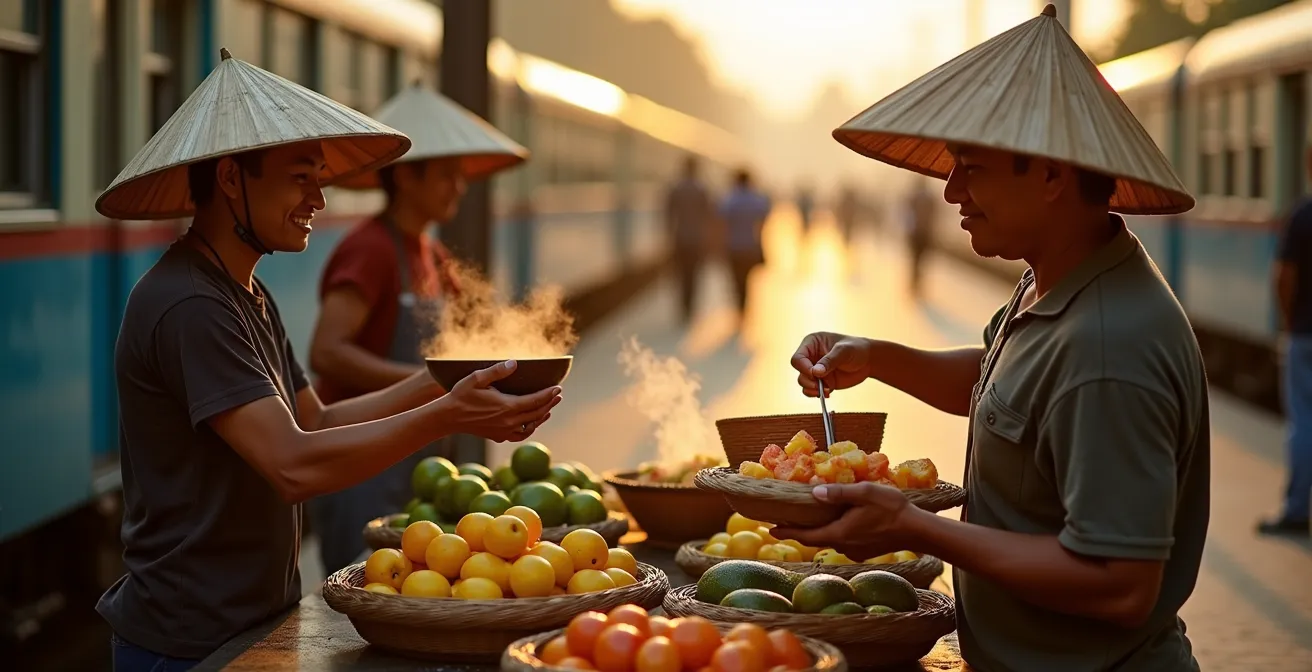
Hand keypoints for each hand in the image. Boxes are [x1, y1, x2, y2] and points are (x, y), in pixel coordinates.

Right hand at [441, 361, 561, 442]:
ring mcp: (504, 431)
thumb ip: (497, 371)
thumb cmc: (461, 395)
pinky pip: (520, 435)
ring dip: (542, 416)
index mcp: (507, 406)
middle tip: (558, 395)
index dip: (548, 394)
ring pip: (531, 426)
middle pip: (536, 413)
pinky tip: (532, 423)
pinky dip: (529, 429)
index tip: (558, 388)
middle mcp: (509, 421)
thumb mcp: (477, 378)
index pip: (535, 401)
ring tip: (549, 408)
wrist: (448, 417)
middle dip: (549, 403)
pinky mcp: (498, 436)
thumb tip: (514, 363)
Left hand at [772, 482, 919, 559]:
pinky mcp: (864, 550)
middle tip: (782, 523)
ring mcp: (855, 550)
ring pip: (829, 539)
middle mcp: (844, 545)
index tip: (770, 529)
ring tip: (807, 517)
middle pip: (814, 539)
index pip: (805, 536)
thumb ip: (839, 493)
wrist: (918, 530)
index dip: (786, 532)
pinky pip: (842, 540)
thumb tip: (814, 492)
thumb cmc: (892, 509)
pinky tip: (836, 521)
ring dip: (816, 530)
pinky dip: (833, 531)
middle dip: (797, 531)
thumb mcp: (864, 493)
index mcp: (839, 533)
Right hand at [790, 332, 872, 396]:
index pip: (798, 358)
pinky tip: (829, 392)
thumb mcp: (844, 351)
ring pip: (803, 382)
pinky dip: (817, 393)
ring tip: (828, 389)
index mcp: (811, 343)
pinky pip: (811, 390)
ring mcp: (815, 370)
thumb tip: (815, 372)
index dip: (804, 368)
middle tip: (821, 385)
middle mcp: (810, 356)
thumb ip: (830, 361)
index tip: (816, 374)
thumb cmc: (857, 349)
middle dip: (809, 380)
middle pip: (799, 371)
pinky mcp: (821, 381)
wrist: (868, 361)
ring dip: (813, 388)